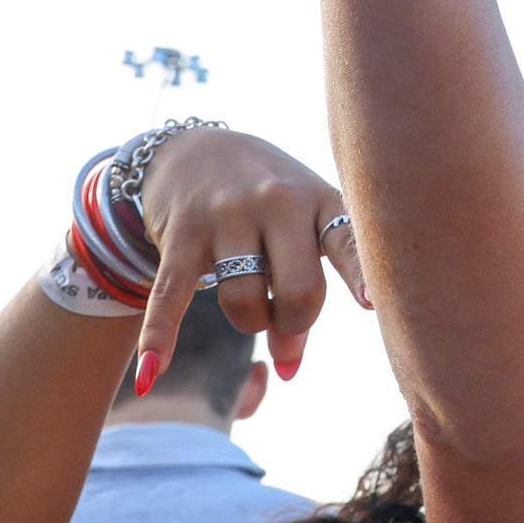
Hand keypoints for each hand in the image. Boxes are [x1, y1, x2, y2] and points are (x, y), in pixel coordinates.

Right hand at [133, 130, 364, 389]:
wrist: (196, 149)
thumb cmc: (268, 204)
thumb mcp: (299, 229)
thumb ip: (303, 292)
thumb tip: (289, 370)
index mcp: (319, 200)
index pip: (347, 240)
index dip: (360, 274)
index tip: (372, 303)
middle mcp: (278, 202)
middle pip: (299, 291)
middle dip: (295, 323)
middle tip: (285, 319)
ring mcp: (227, 214)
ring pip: (245, 299)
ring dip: (250, 322)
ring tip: (252, 309)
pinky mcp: (182, 231)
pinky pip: (172, 295)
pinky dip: (161, 335)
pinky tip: (151, 373)